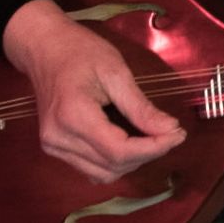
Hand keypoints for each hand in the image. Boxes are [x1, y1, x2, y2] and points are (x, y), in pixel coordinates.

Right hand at [2, 0, 185, 183]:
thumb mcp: (116, 72)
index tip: (179, 134)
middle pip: (113, 165)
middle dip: (148, 153)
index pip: (119, 150)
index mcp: (73, 116)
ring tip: (152, 137)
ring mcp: (52, 146)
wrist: (45, 48)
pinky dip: (114, 162)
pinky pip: (90, 168)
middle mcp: (58, 138)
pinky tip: (130, 143)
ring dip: (132, 161)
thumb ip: (141, 106)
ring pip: (102, 173)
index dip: (154, 148)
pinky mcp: (54, 148)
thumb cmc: (80, 52)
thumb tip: (170, 129)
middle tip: (172, 132)